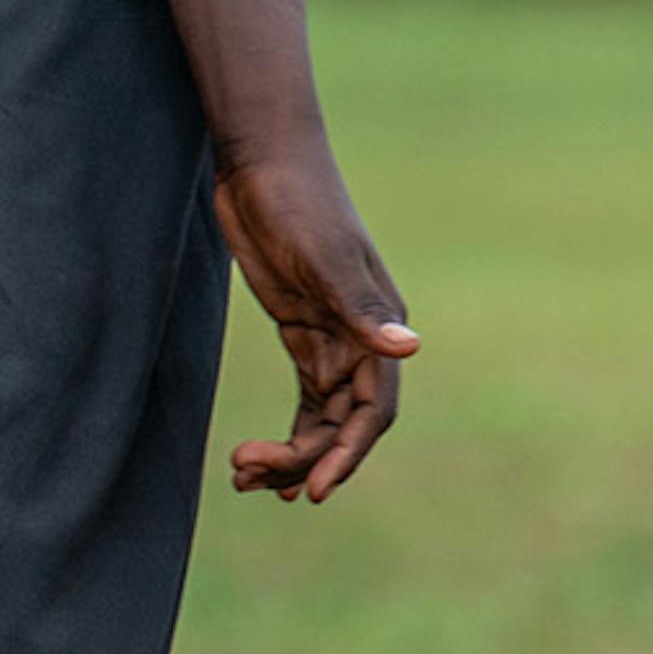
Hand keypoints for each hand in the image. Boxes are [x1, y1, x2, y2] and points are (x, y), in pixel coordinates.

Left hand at [209, 147, 415, 502]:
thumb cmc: (299, 202)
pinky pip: (305, 400)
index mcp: (379, 328)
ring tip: (243, 478)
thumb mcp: (325, 257)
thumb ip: (361, 307)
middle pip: (342, 425)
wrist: (263, 163)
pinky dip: (288, 433)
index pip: (372, 412)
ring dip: (290, 454)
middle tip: (250, 474)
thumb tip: (410, 348)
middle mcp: (362, 341)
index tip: (313, 490)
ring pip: (321, 420)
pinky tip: (259, 463)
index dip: (346, 454)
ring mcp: (331, 339)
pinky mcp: (302, 333)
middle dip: (304, 457)